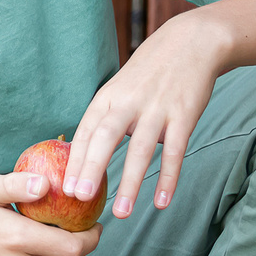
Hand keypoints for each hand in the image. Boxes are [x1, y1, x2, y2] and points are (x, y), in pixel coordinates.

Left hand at [63, 12, 227, 219]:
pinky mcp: (184, 116)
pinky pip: (175, 152)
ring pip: (141, 150)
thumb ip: (103, 119)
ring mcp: (157, 109)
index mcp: (108, 98)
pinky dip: (168, 178)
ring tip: (122, 213)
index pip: (86, 132)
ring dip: (131, 183)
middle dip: (91, 168)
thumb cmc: (149, 73)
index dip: (74, 160)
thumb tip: (80, 154)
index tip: (64, 188)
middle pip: (106, 137)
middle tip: (79, 198)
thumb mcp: (119, 89)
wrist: (191, 43)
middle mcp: (129, 103)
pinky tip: (162, 202)